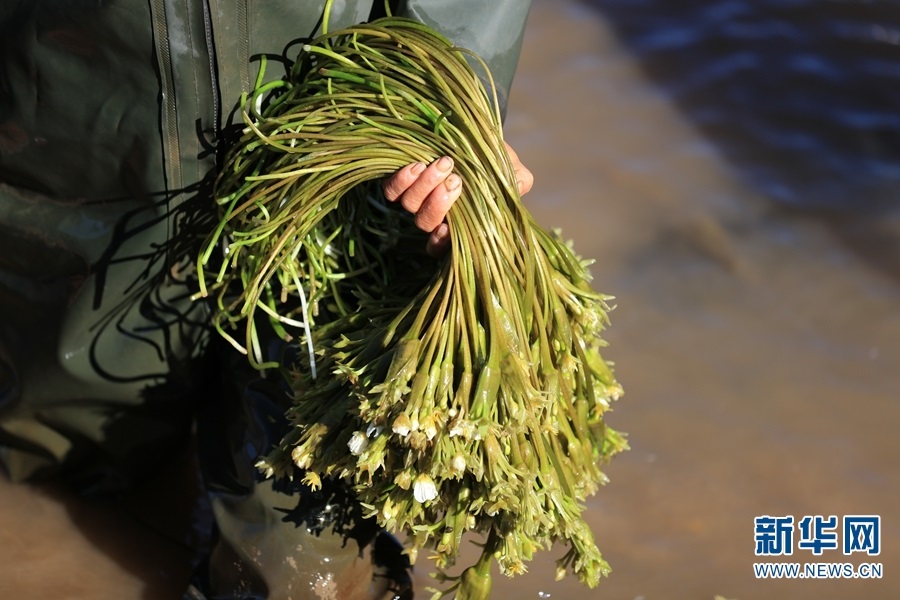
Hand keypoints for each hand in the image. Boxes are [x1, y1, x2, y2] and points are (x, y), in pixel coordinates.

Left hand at [382, 142, 533, 255]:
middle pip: (425, 222)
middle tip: (455, 181)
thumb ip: (518, 184)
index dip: (440, 243)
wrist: (472, 134)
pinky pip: (392, 189)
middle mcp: (434, 214)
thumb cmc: (495, 161)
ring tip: (442, 164)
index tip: (448, 228)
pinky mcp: (402, 179)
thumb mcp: (514, 173)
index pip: (442, 246)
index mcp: (458, 223)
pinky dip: (402, 180)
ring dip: (424, 186)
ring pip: (409, 204)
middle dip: (439, 204)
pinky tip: (418, 165)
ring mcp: (416, 197)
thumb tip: (517, 187)